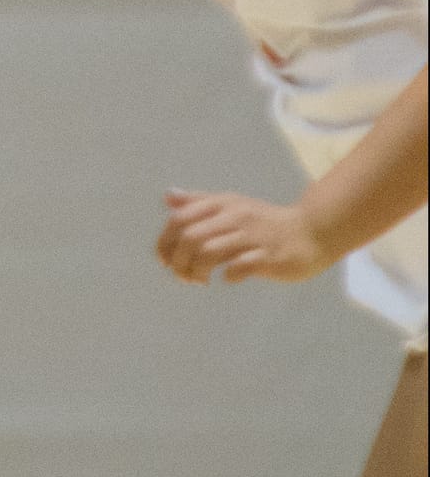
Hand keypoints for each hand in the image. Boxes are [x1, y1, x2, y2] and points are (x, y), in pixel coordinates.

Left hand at [157, 190, 330, 285]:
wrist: (312, 232)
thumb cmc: (264, 223)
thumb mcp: (230, 206)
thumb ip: (199, 202)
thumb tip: (168, 195)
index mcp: (222, 204)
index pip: (179, 219)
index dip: (164, 242)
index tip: (166, 261)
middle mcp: (235, 216)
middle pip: (190, 237)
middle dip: (179, 262)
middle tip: (184, 276)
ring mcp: (253, 236)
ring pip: (208, 251)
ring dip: (197, 271)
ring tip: (201, 280)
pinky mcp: (269, 256)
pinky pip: (238, 267)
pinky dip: (227, 275)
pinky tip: (228, 278)